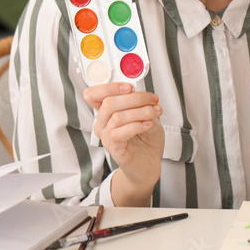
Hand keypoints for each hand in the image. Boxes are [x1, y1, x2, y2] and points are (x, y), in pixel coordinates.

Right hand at [85, 82, 164, 204]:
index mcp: (106, 112)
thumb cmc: (146, 137)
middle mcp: (103, 124)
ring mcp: (107, 137)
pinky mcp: (115, 149)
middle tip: (153, 100)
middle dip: (134, 98)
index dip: (108, 87)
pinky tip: (149, 124)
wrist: (149, 162)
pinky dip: (137, 125)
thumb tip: (140, 91)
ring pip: (117, 117)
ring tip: (156, 112)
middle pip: (108, 103)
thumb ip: (139, 103)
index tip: (129, 87)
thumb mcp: (145, 114)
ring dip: (141, 111)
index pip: (93, 95)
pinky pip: (119, 133)